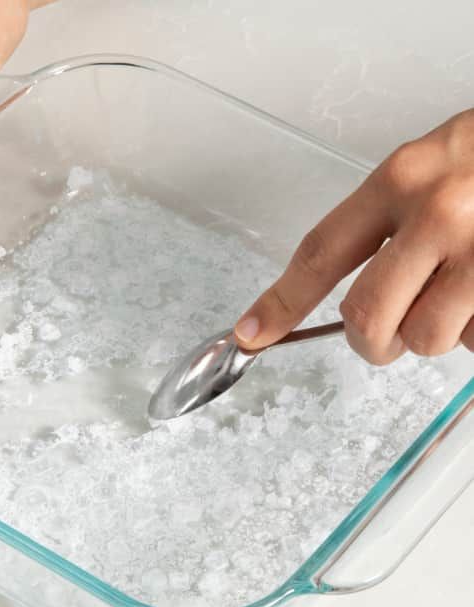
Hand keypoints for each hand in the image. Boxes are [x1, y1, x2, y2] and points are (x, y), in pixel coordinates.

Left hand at [235, 110, 473, 363]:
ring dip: (437, 332)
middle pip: (368, 318)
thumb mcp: (435, 165)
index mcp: (403, 179)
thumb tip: (348, 299)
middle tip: (387, 337)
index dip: (280, 303)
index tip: (251, 334)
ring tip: (463, 291)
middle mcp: (441, 214)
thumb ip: (389, 223)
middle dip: (373, 342)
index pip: (319, 253)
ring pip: (429, 339)